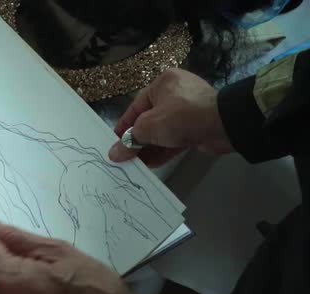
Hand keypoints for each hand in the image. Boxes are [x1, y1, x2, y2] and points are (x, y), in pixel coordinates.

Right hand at [108, 68, 233, 166]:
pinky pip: (175, 138)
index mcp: (162, 84)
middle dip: (137, 140)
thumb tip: (113, 154)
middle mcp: (175, 94)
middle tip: (125, 157)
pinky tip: (151, 164)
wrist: (224, 124)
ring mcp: (188, 110)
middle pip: (149, 120)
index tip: (114, 144)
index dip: (123, 127)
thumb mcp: (149, 126)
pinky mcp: (197, 126)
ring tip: (136, 164)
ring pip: (162, 131)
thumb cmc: (181, 116)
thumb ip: (129, 140)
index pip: (135, 107)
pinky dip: (163, 150)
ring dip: (149, 148)